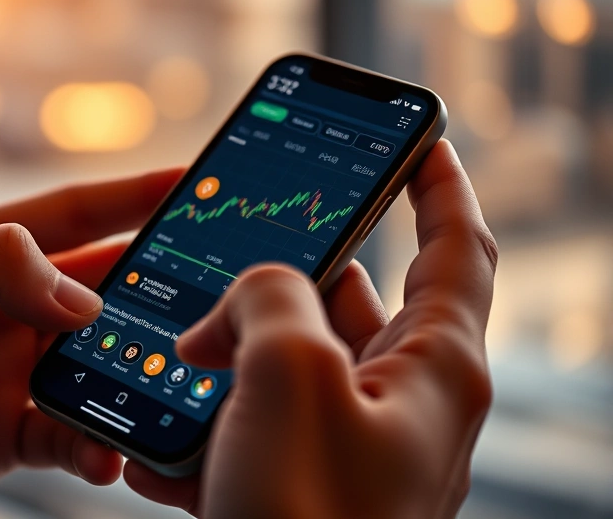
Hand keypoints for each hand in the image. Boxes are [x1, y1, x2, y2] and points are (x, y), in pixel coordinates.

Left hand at [0, 169, 182, 517]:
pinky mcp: (1, 434)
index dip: (131, 196)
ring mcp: (1, 372)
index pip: (65, 214)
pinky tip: (105, 451)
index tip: (193, 183)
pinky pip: (70, 432)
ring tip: (166, 387)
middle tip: (209, 299)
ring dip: (132, 375)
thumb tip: (79, 296)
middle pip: (95, 289)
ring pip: (95, 365)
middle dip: (152, 292)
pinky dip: (96, 441)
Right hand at [125, 141, 497, 517]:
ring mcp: (349, 447)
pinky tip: (161, 448)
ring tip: (178, 366)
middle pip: (347, 301)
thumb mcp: (290, 376)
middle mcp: (400, 403)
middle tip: (233, 257)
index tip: (420, 136)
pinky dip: (208, 426)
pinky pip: (252, 426)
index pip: (457, 247)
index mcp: (433, 367)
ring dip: (225, 358)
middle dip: (282, 279)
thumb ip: (272, 299)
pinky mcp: (301, 484)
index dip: (438, 181)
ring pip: (283, 364)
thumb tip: (246, 297)